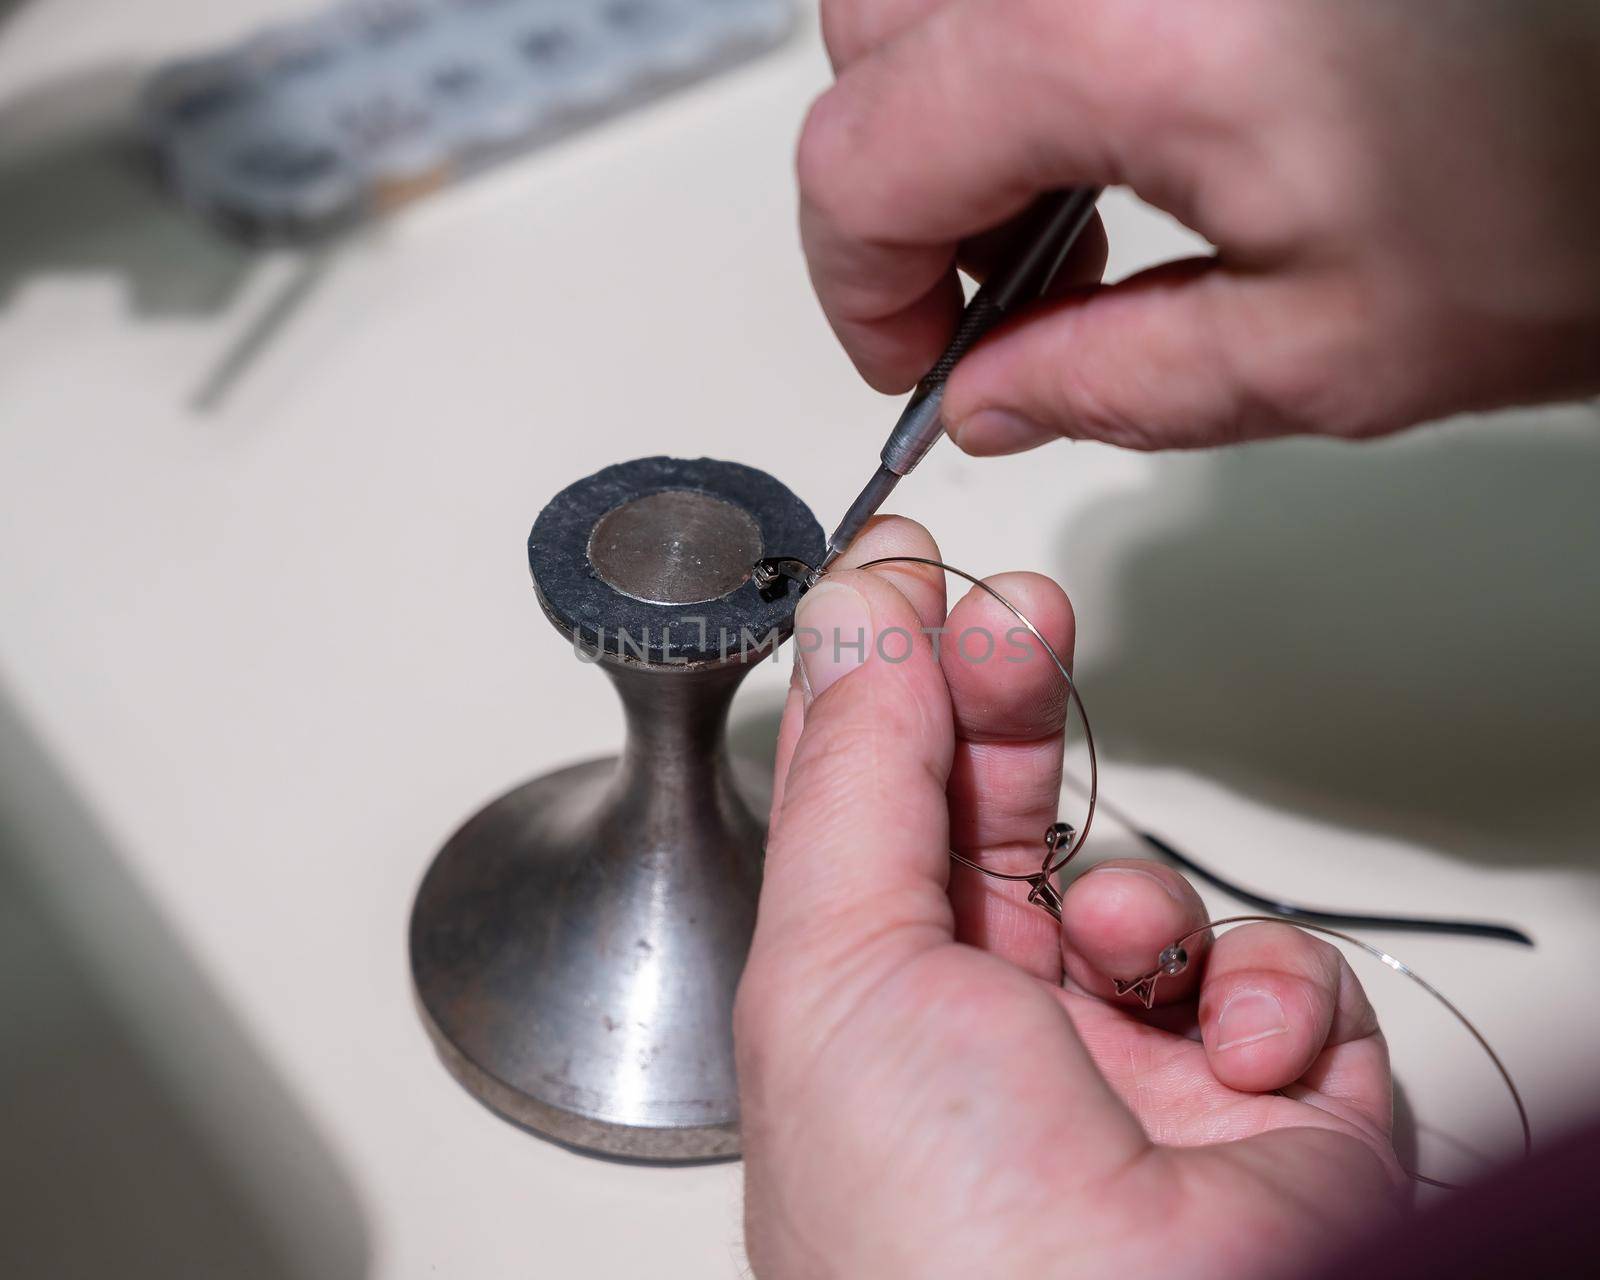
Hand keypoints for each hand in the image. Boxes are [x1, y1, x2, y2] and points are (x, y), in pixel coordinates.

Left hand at [735, 517, 1401, 1277]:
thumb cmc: (922, 1219)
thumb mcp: (839, 951)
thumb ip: (857, 764)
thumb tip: (857, 608)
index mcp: (873, 1005)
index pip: (884, 807)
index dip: (898, 683)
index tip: (907, 571)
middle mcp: (994, 1035)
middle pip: (1010, 817)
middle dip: (1013, 704)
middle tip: (1017, 610)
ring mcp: (1131, 1072)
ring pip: (1158, 896)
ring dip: (1142, 899)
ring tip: (1115, 950)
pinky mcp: (1267, 1109)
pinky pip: (1286, 981)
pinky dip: (1265, 995)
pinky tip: (1224, 1049)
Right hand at [799, 0, 1599, 449]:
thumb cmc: (1584, 181)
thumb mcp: (1324, 351)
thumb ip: (1106, 381)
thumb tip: (983, 396)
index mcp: (1125, 34)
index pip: (858, 158)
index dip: (859, 285)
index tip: (914, 355)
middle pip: (867, 38)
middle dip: (895, 184)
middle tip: (989, 286)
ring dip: (951, 96)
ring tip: (1067, 194)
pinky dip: (1028, 35)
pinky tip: (1124, 106)